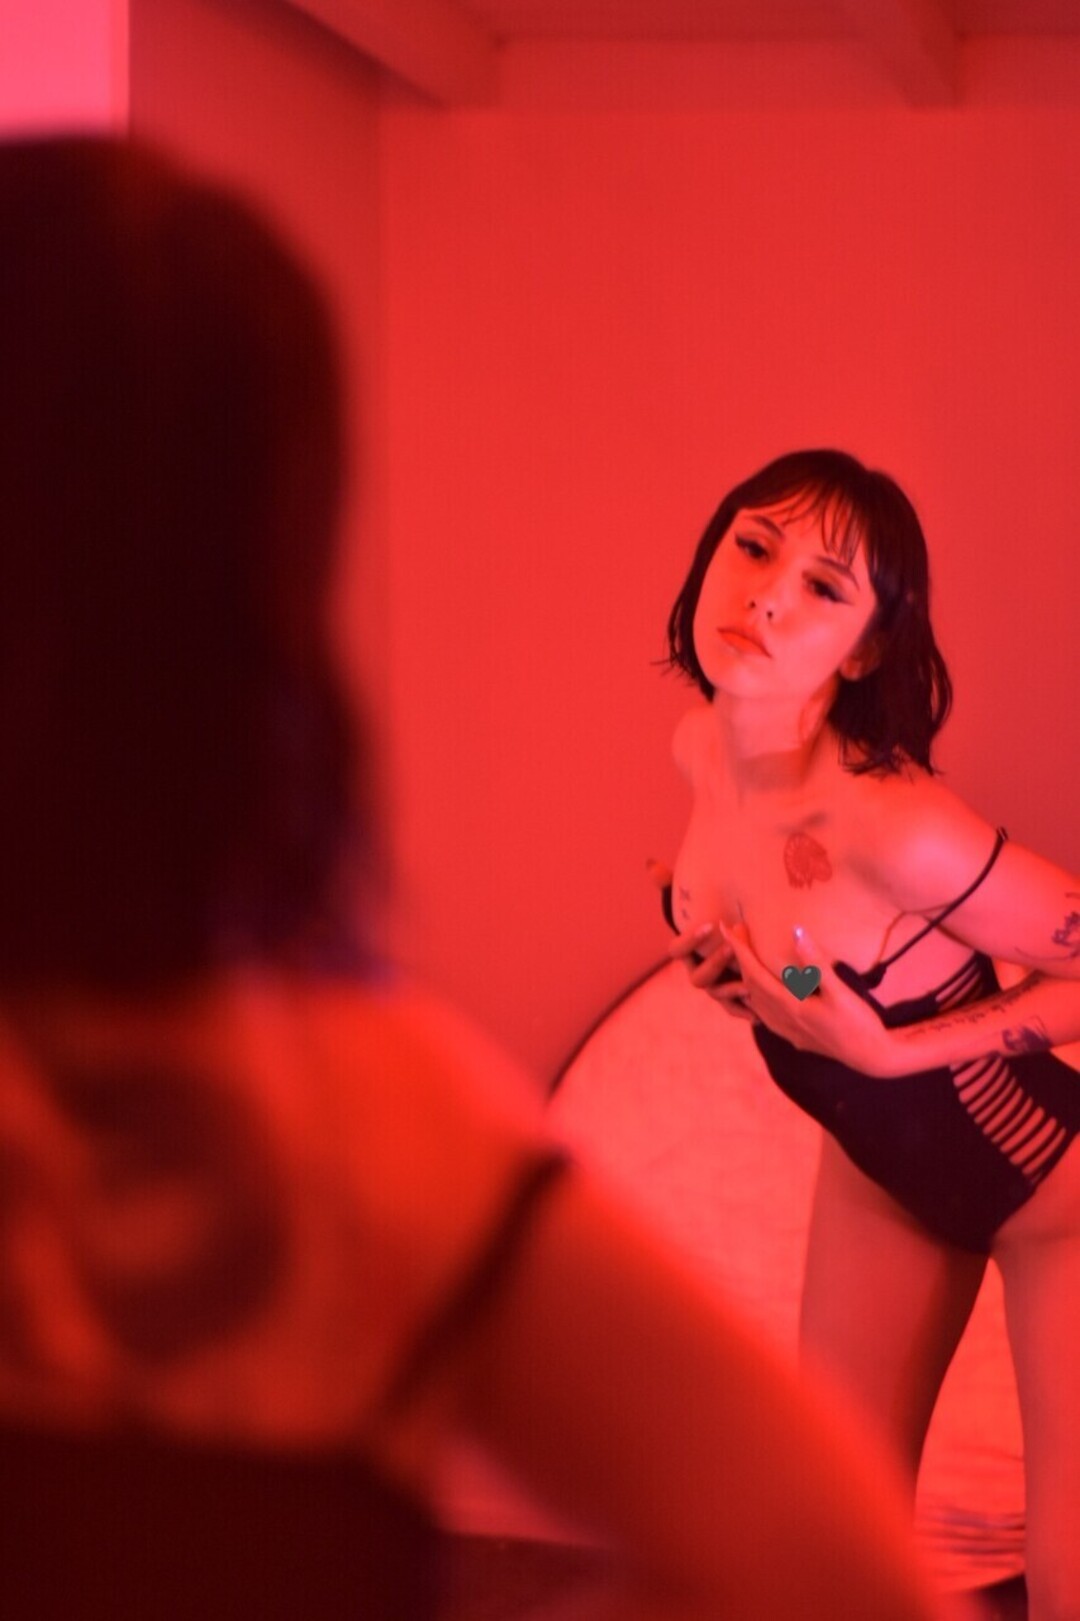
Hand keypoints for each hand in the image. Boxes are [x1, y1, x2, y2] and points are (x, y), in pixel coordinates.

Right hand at [646, 859, 754, 1020]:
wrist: (732, 952)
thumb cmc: (711, 920)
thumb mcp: (694, 903)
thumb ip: (674, 886)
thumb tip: (650, 864)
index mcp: (684, 953)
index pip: (676, 950)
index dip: (690, 939)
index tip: (710, 924)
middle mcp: (695, 972)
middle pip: (697, 977)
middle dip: (714, 964)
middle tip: (732, 948)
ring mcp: (712, 989)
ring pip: (716, 994)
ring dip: (729, 989)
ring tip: (748, 981)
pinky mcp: (730, 1002)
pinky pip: (734, 1011)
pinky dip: (744, 1010)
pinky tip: (758, 1006)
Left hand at [718, 922, 899, 1076]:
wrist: (874, 1058)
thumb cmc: (859, 1023)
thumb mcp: (840, 992)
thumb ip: (816, 963)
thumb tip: (795, 931)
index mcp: (789, 1007)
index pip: (754, 973)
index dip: (739, 949)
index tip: (726, 927)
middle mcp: (782, 1020)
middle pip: (751, 985)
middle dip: (740, 958)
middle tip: (735, 932)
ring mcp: (788, 1031)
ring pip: (755, 1002)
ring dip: (746, 978)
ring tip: (743, 958)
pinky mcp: (797, 1037)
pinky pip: (765, 1015)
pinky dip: (756, 998)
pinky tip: (759, 995)